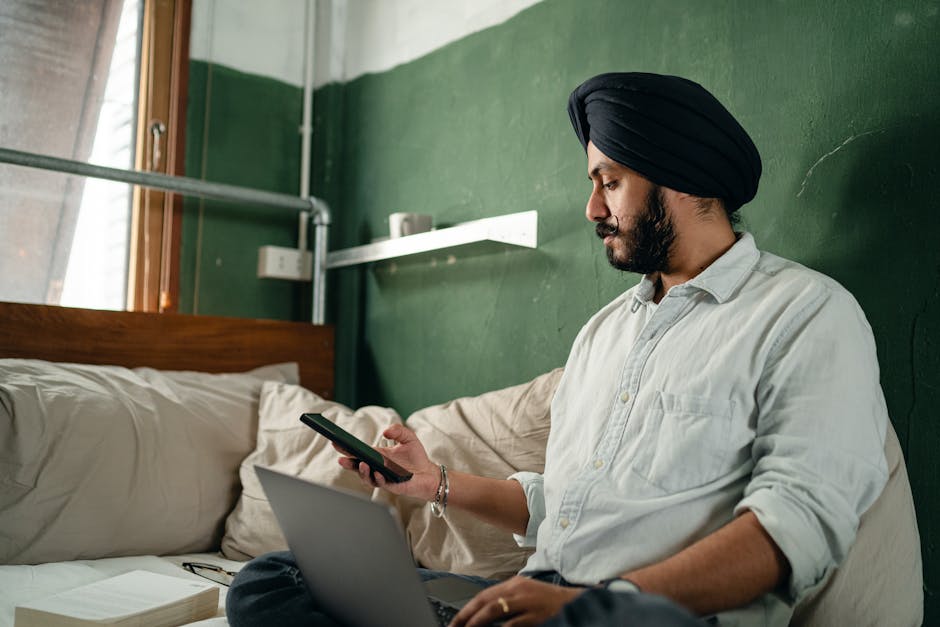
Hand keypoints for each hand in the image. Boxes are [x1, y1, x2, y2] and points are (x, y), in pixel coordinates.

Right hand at [336, 423, 439, 500]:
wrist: (429, 473)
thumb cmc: (416, 456)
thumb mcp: (408, 438)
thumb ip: (398, 430)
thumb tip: (386, 431)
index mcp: (377, 455)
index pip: (358, 452)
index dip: (347, 449)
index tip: (336, 442)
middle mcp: (376, 467)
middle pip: (357, 466)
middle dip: (348, 463)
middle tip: (341, 459)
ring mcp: (382, 478)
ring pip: (366, 477)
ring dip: (361, 472)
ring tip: (361, 464)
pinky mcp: (391, 486)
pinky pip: (380, 484)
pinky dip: (377, 478)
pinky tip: (377, 473)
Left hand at [448, 577, 583, 626]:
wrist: (576, 603)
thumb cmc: (551, 602)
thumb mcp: (527, 596)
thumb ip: (508, 602)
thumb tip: (486, 614)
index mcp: (515, 584)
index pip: (484, 595)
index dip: (468, 608)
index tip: (456, 621)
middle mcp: (518, 589)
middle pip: (485, 600)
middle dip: (466, 615)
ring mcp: (526, 601)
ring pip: (494, 610)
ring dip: (477, 622)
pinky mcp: (535, 614)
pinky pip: (512, 623)